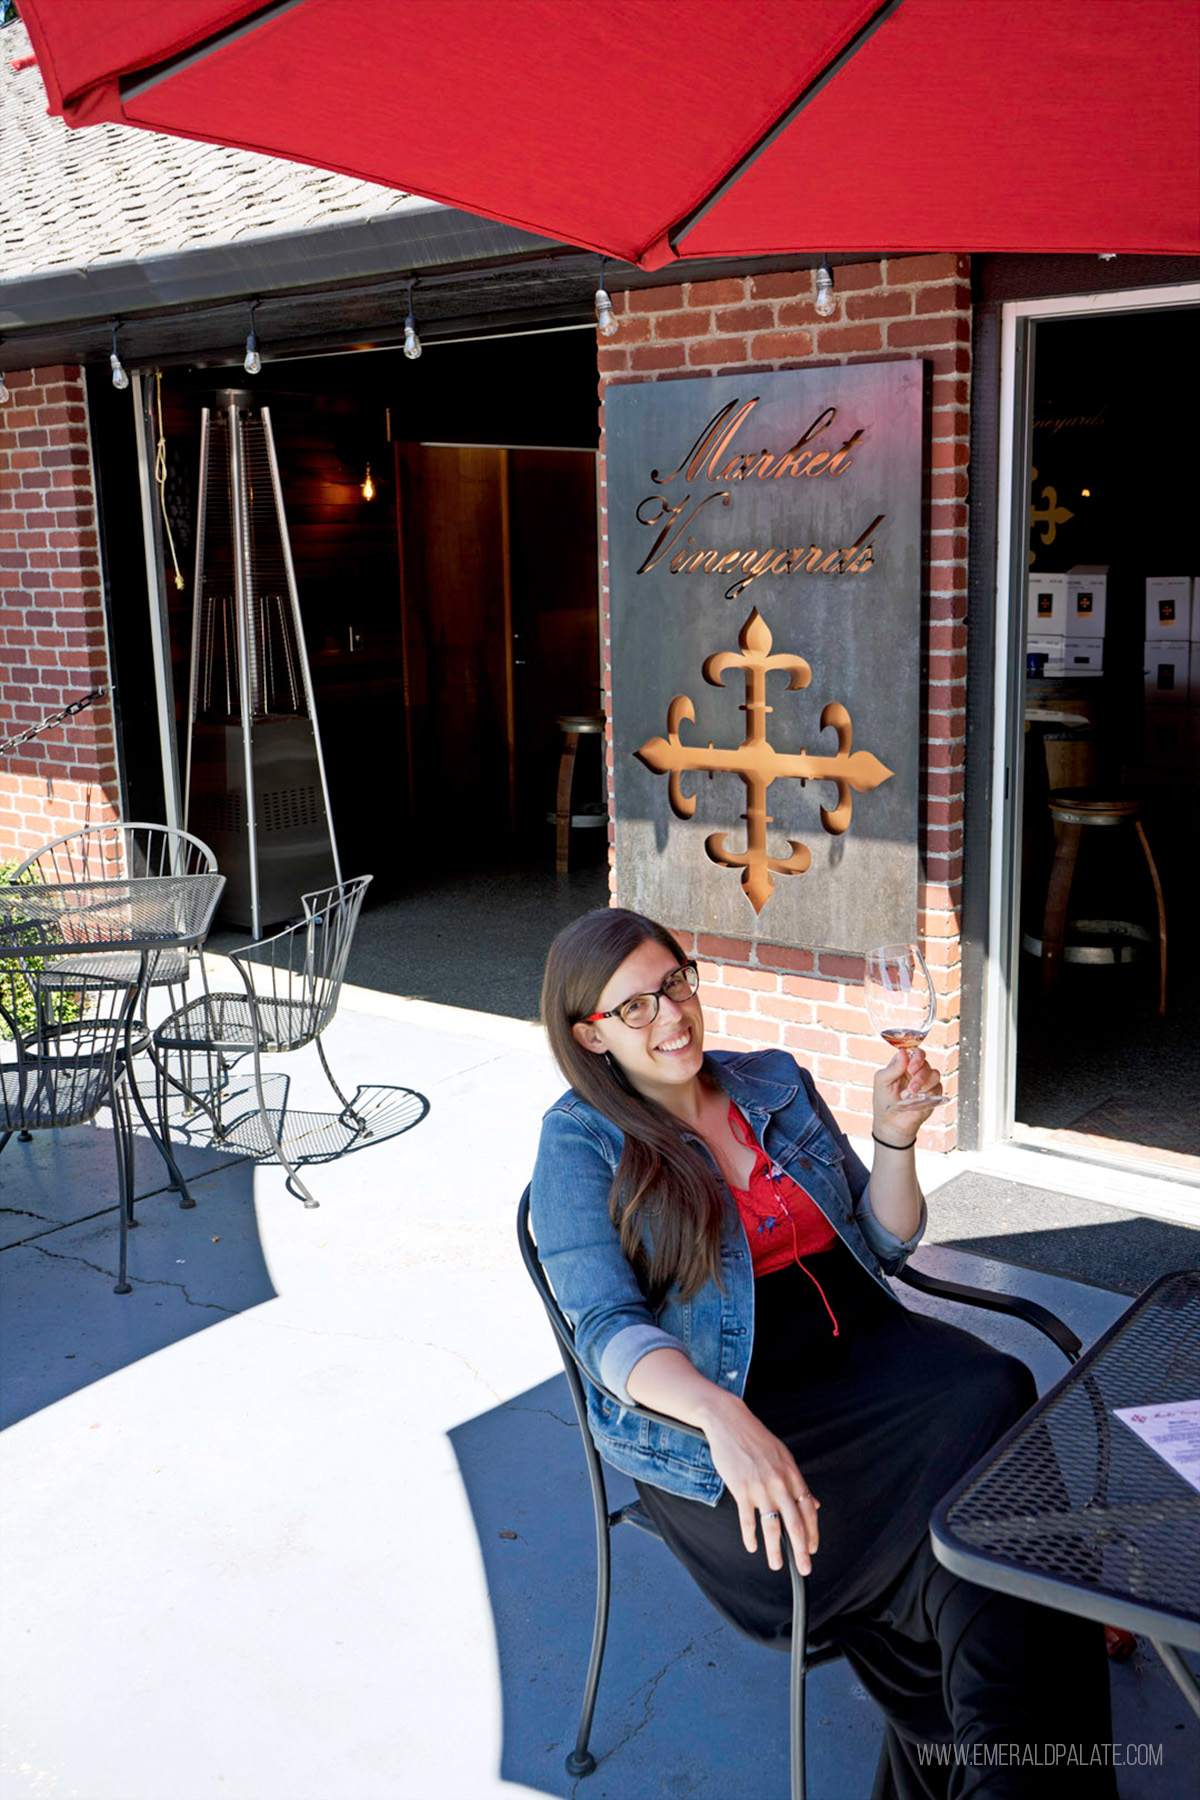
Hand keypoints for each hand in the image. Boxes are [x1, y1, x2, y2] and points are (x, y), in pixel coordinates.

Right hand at [697, 1392, 819, 1573]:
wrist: (729, 1421)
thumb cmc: (756, 1438)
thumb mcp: (783, 1456)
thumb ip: (798, 1482)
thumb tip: (814, 1503)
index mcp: (792, 1474)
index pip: (809, 1510)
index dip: (812, 1533)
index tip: (813, 1548)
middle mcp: (780, 1483)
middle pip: (795, 1524)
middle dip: (801, 1550)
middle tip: (805, 1568)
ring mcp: (760, 1487)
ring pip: (772, 1527)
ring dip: (775, 1550)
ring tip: (776, 1564)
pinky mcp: (741, 1489)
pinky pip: (747, 1520)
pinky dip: (750, 1537)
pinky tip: (752, 1546)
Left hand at [873, 1047, 941, 1139]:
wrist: (891, 1123)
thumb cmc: (884, 1101)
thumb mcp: (882, 1082)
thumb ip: (893, 1068)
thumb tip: (903, 1052)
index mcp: (903, 1065)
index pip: (914, 1052)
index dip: (916, 1057)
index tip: (911, 1067)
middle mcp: (915, 1072)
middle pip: (925, 1062)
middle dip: (919, 1074)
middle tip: (911, 1086)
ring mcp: (925, 1082)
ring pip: (934, 1074)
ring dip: (922, 1084)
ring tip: (909, 1095)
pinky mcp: (933, 1094)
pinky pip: (938, 1088)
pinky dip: (928, 1094)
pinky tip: (916, 1101)